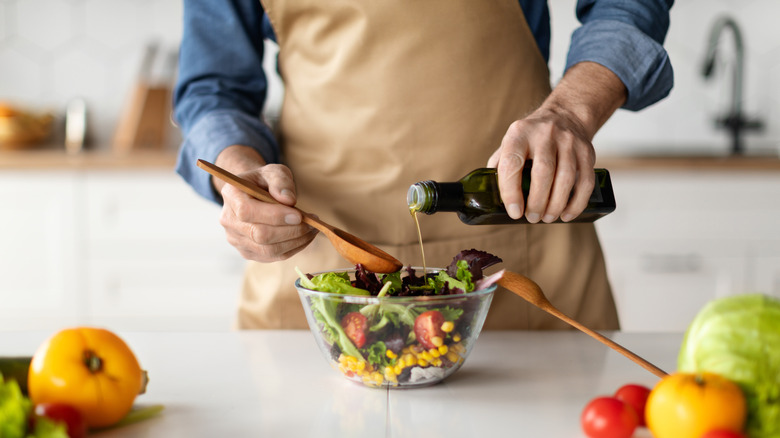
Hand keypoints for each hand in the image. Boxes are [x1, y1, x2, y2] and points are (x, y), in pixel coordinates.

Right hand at [214, 146, 317, 261]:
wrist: (254, 193)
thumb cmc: (265, 181)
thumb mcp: (275, 172)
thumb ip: (281, 182)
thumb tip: (288, 200)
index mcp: (231, 195)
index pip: (247, 211)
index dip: (274, 216)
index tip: (299, 215)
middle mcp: (228, 220)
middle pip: (260, 235)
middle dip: (291, 231)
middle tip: (312, 223)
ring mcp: (236, 239)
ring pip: (269, 250)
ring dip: (296, 241)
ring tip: (313, 229)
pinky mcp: (248, 252)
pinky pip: (273, 257)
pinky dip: (294, 248)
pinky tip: (305, 237)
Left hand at [488, 62, 626, 222]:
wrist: (566, 115)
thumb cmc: (531, 138)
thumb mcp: (510, 143)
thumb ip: (500, 165)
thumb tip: (488, 196)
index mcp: (519, 134)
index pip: (512, 164)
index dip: (512, 192)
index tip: (514, 212)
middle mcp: (544, 134)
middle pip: (543, 173)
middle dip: (537, 201)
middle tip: (532, 218)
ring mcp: (568, 141)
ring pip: (566, 178)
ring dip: (556, 204)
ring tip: (547, 218)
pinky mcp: (587, 151)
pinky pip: (585, 181)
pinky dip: (577, 202)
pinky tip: (567, 214)